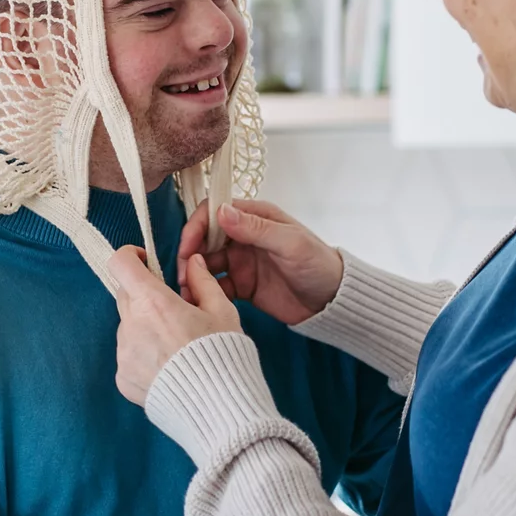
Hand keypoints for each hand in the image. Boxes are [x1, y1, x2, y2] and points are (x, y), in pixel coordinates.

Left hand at [108, 245, 240, 405]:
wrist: (218, 409)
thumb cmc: (224, 356)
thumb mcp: (222, 312)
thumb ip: (203, 282)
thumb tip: (192, 262)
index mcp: (153, 302)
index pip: (120, 264)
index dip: (130, 256)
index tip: (146, 262)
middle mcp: (131, 325)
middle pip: (126, 296)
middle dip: (146, 295)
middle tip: (174, 311)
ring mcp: (124, 354)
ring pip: (128, 327)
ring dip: (145, 327)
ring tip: (177, 347)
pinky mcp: (123, 378)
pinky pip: (128, 356)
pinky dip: (144, 355)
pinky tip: (169, 368)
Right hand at [177, 199, 344, 324]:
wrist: (332, 302)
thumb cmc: (318, 264)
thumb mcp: (290, 243)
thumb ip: (257, 228)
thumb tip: (222, 212)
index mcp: (255, 217)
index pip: (215, 212)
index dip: (197, 227)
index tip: (187, 248)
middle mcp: (244, 236)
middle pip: (204, 239)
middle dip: (189, 255)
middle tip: (182, 275)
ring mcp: (241, 261)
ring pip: (205, 264)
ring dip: (193, 275)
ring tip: (187, 292)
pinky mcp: (241, 285)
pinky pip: (215, 286)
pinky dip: (204, 292)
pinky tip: (198, 303)